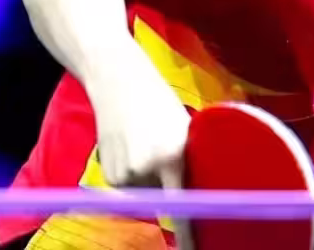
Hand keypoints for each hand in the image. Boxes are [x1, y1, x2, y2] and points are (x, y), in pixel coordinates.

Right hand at [86, 43, 195, 247]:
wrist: (116, 80)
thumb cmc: (159, 101)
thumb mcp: (184, 127)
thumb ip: (189, 158)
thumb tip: (205, 190)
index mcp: (173, 154)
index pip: (184, 205)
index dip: (189, 234)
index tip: (193, 249)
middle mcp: (147, 169)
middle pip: (166, 201)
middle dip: (169, 188)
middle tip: (164, 156)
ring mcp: (125, 174)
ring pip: (146, 195)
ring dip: (150, 180)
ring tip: (146, 144)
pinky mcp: (108, 175)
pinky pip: (129, 188)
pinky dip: (134, 175)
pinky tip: (131, 147)